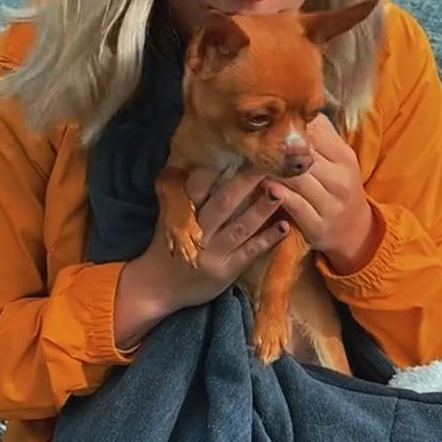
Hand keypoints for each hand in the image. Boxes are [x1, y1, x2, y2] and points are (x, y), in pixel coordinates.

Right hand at [117, 171, 289, 346]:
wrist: (156, 288)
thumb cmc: (168, 248)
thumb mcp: (171, 220)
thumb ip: (188, 197)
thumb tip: (205, 162)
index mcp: (183, 215)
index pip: (197, 188)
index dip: (215, 170)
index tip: (236, 152)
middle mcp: (198, 232)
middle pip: (223, 203)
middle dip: (245, 183)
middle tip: (266, 164)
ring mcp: (213, 252)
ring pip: (240, 227)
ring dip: (262, 209)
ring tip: (281, 192)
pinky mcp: (226, 271)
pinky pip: (250, 252)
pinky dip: (267, 240)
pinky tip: (284, 227)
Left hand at [262, 114, 378, 273]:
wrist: (355, 230)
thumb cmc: (338, 188)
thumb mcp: (337, 160)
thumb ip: (320, 137)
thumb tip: (296, 106)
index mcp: (345, 157)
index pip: (316, 132)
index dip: (289, 125)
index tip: (267, 121)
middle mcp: (341, 179)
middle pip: (303, 155)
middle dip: (276, 147)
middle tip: (249, 139)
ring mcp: (331, 203)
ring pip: (296, 179)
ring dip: (270, 169)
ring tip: (249, 161)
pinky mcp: (319, 225)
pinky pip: (294, 205)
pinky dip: (275, 194)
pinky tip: (260, 186)